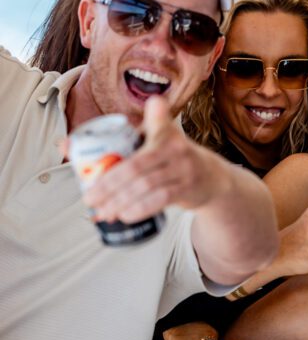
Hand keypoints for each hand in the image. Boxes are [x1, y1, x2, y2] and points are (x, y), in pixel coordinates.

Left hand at [83, 96, 225, 222]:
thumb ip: (117, 140)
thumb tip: (64, 144)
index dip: (143, 124)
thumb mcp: (154, 141)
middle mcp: (176, 148)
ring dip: (121, 201)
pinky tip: (125, 215)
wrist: (212, 179)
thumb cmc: (172, 158)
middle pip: (135, 168)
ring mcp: (183, 169)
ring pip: (145, 186)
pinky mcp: (188, 189)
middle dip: (109, 186)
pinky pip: (160, 199)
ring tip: (103, 212)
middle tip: (90, 198)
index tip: (108, 145)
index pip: (152, 124)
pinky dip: (140, 208)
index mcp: (164, 132)